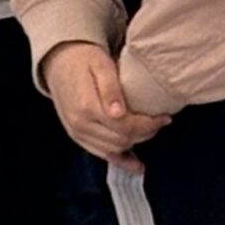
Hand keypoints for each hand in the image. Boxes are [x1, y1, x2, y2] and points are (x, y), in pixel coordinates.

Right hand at [44, 41, 170, 160]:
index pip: (125, 126)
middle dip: (145, 133)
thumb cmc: (83, 59)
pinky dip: (120, 160)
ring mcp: (77, 133)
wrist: (60, 61)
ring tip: (150, 131)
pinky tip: (136, 165)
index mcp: (87, 106)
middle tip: (160, 121)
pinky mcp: (78, 136)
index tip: (164, 117)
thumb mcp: (101, 65)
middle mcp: (80, 124)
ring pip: (113, 150)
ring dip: (135, 143)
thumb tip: (119, 113)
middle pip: (121, 140)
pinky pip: (101, 154)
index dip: (148, 125)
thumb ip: (110, 88)